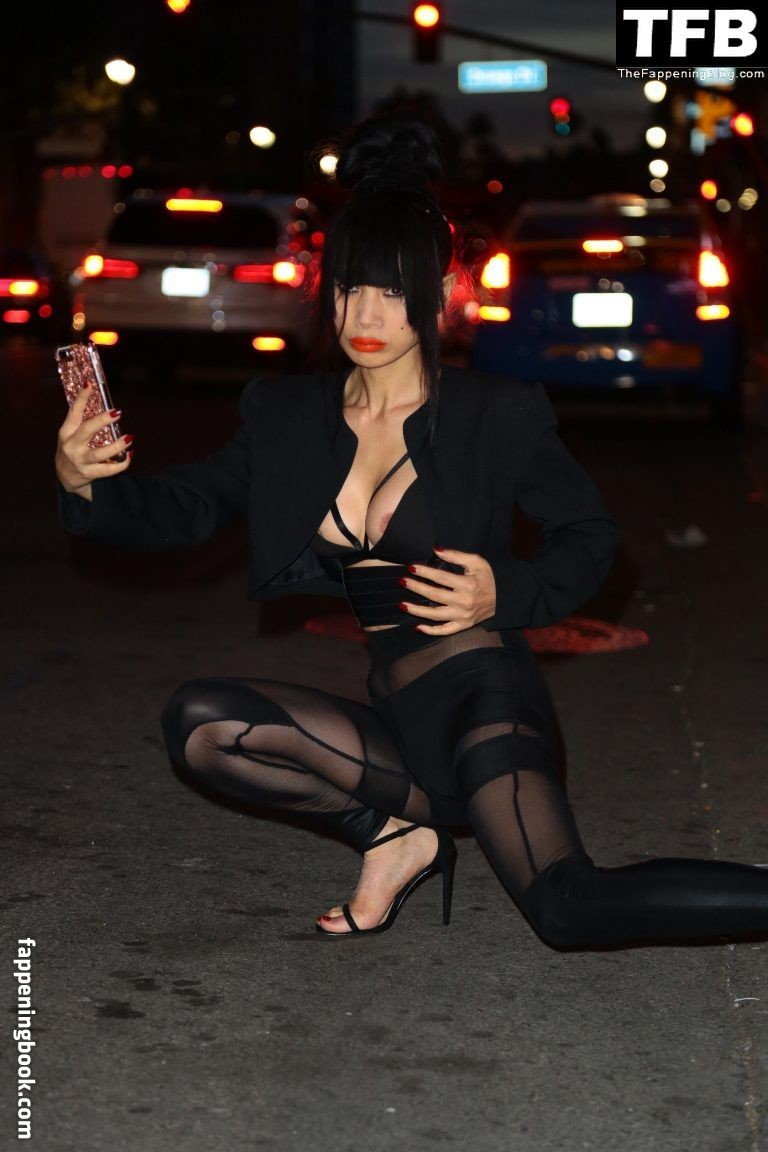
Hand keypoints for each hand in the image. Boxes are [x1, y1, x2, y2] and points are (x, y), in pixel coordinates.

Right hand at [55, 383, 132, 499]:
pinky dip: (122, 462)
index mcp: (66, 432)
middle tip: (117, 412)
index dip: (81, 398)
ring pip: (100, 453)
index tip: (89, 384)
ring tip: (129, 437)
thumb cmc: (72, 450)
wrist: (65, 477)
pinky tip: (130, 454)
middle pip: (87, 431)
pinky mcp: (90, 473)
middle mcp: (71, 446)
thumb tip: (106, 407)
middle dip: (102, 421)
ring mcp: (80, 461)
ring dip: (117, 446)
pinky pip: (109, 469)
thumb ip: (83, 423)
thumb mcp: (71, 435)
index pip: (73, 412)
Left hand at [398, 546, 496, 634]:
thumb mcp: (476, 561)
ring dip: (417, 611)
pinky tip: (417, 627)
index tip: (411, 567)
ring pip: (435, 615)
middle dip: (416, 588)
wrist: (505, 597)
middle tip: (402, 581)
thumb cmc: (489, 577)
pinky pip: (445, 631)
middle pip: (434, 596)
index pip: (440, 578)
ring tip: (402, 605)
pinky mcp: (464, 625)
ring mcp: (463, 616)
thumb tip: (436, 550)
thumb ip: (456, 555)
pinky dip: (431, 631)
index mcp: (467, 585)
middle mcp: (464, 602)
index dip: (424, 572)